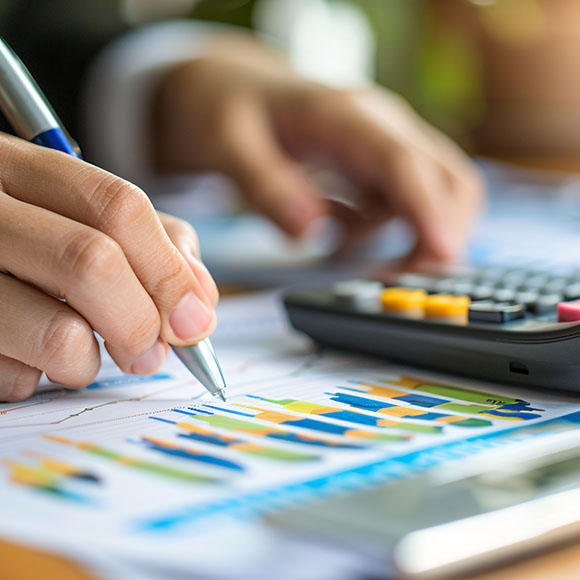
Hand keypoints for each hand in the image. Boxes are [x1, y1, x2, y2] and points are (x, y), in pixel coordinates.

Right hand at [0, 135, 217, 401]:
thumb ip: (155, 244)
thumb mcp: (83, 217)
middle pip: (93, 263)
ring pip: (59, 335)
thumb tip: (199, 308)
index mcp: (19, 168)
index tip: (194, 319)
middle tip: (150, 354)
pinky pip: (16, 377)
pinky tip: (24, 354)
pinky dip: (38, 378)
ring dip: (89, 363)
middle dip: (142, 322)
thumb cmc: (28, 238)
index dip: (168, 270)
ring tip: (78, 354)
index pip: (117, 206)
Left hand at [154, 35, 482, 263]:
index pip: (400, 161)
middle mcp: (378, 126)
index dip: (426, 208)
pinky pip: (403, 205)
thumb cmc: (229, 112)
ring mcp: (383, 145)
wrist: (233, 91)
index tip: (443, 253)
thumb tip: (307, 230)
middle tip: (400, 276)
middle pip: (445, 177)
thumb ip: (264, 185)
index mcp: (342, 115)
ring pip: (435, 194)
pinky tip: (336, 238)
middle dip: (439, 231)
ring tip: (343, 253)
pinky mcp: (378, 166)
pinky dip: (381, 234)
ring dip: (409, 237)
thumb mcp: (227, 146)